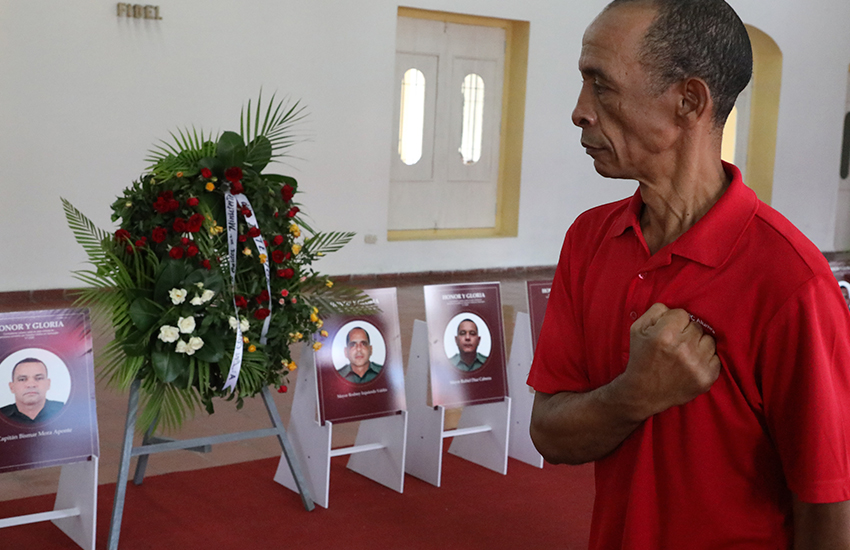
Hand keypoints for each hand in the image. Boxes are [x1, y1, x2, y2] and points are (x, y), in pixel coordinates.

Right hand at [620, 303, 720, 418]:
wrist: (644, 392)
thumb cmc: (641, 358)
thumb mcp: (637, 330)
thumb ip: (655, 312)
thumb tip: (674, 309)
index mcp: (664, 335)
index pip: (682, 314)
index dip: (674, 322)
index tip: (667, 332)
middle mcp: (682, 349)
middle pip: (697, 327)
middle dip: (686, 333)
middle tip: (675, 345)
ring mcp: (696, 365)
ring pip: (709, 341)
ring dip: (698, 345)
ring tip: (684, 354)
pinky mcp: (706, 378)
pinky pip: (716, 358)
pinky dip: (705, 360)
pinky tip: (691, 364)